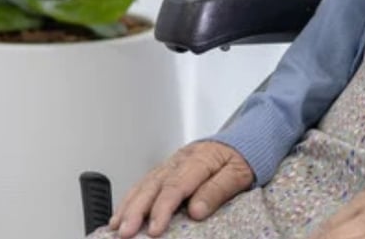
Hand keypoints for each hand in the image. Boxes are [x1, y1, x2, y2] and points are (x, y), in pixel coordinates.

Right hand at [108, 141, 254, 237]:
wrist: (248, 135)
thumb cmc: (244, 156)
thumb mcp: (240, 173)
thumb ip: (218, 190)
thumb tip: (196, 211)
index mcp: (201, 159)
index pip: (177, 186)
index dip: (163, 208)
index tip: (155, 229)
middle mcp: (182, 159)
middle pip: (155, 184)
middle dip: (137, 209)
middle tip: (125, 232)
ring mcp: (174, 161)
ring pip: (146, 181)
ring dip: (130, 204)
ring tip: (117, 226)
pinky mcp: (170, 166)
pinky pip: (147, 180)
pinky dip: (132, 196)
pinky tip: (122, 211)